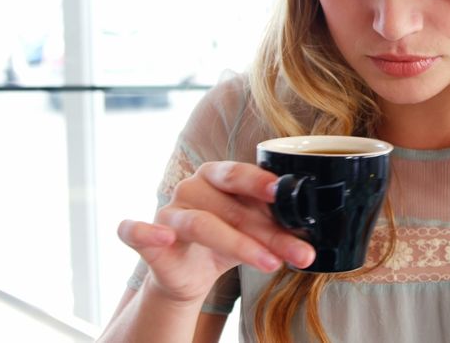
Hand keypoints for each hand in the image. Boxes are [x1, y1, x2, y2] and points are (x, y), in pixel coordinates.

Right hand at [117, 161, 315, 304]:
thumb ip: (277, 227)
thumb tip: (312, 236)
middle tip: (300, 251)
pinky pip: (137, 231)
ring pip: (203, 225)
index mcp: (218, 175)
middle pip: (232, 206)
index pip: (241, 175)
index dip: (261, 183)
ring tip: (271, 263)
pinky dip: (146, 233)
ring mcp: (169, 210)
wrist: (192, 275)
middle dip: (270, 232)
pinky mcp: (148, 237)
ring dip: (240, 244)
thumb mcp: (256, 232)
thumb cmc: (226, 241)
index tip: (283, 191)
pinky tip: (163, 239)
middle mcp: (192, 187)